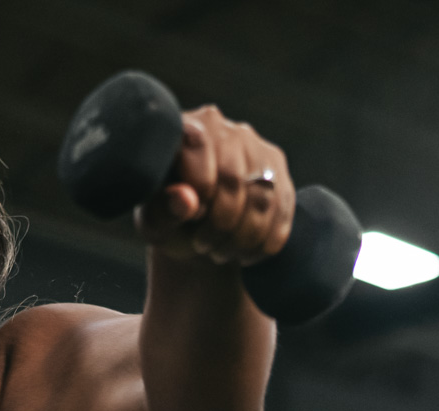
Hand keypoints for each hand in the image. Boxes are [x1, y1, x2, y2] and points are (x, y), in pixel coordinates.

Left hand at [136, 104, 293, 266]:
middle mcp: (224, 128)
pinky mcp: (277, 170)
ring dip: (244, 237)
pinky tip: (245, 254)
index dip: (197, 189)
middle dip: (221, 224)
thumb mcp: (156, 222)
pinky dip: (265, 241)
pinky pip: (282, 209)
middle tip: (204, 247)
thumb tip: (186, 200)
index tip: (191, 218)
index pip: (198, 146)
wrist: (197, 233)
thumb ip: (164, 210)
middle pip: (234, 177)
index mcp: (184, 129)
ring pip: (264, 196)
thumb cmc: (170, 221)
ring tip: (223, 254)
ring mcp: (255, 147)